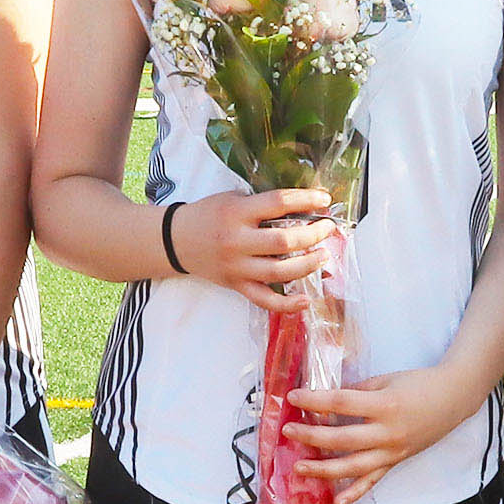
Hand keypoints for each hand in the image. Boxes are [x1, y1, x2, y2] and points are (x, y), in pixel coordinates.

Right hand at [171, 188, 337, 314]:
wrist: (176, 240)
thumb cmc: (208, 215)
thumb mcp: (232, 199)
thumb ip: (262, 204)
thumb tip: (304, 208)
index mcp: (236, 213)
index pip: (278, 203)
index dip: (305, 200)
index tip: (324, 200)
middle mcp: (236, 241)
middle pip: (283, 242)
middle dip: (313, 235)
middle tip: (327, 229)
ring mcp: (236, 267)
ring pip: (279, 272)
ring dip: (308, 265)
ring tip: (323, 255)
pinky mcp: (236, 285)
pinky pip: (265, 300)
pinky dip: (287, 304)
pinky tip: (306, 300)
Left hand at [281, 366, 472, 503]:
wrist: (454, 398)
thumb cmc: (419, 384)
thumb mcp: (386, 380)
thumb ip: (357, 393)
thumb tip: (326, 402)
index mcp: (385, 405)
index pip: (341, 404)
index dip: (314, 400)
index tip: (293, 397)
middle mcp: (388, 433)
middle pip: (342, 438)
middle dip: (311, 435)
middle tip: (289, 431)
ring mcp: (393, 451)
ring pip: (353, 466)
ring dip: (324, 469)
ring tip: (299, 466)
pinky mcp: (396, 461)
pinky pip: (373, 481)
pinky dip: (355, 493)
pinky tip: (337, 502)